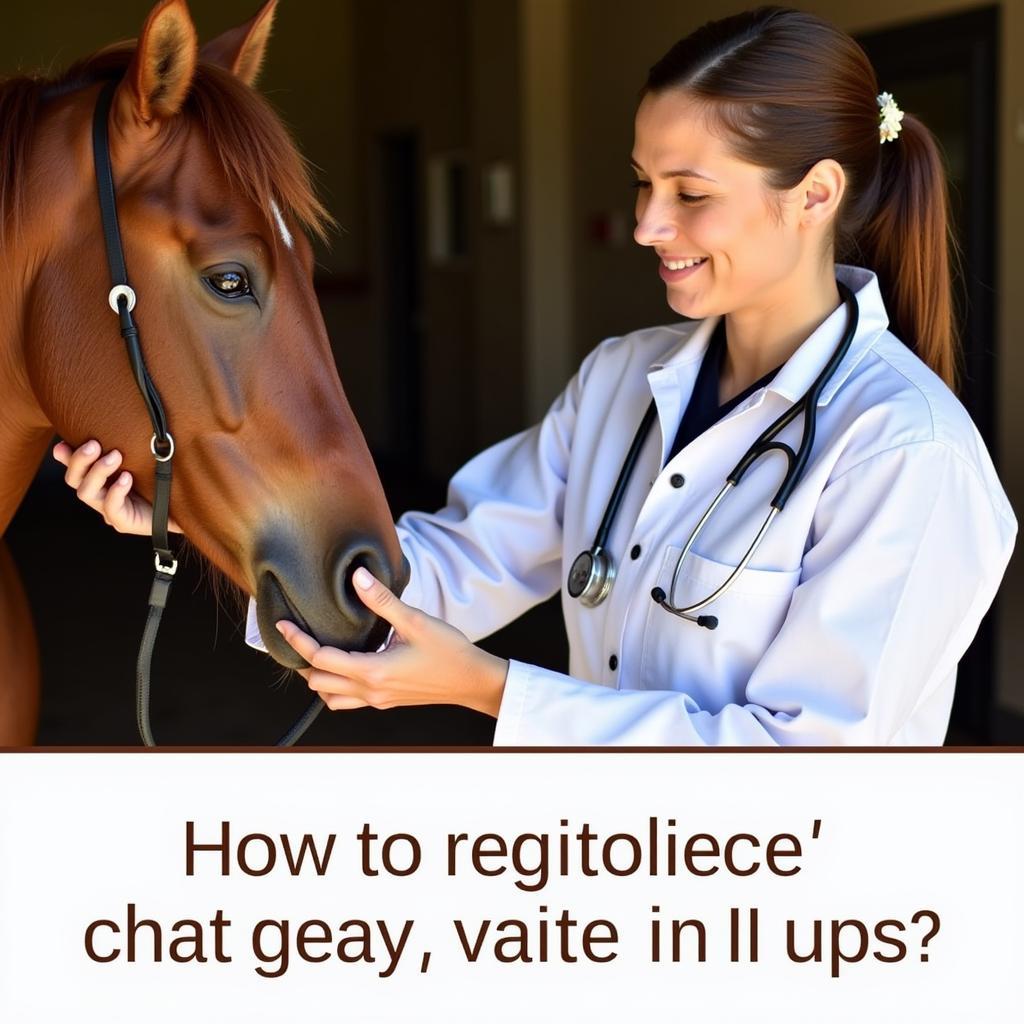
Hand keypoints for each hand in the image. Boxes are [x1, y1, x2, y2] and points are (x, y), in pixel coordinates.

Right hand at [52, 439, 182, 535]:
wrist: (186, 508)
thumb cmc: (165, 481)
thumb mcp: (145, 460)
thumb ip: (129, 447)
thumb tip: (117, 423)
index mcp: (101, 481)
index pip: (75, 468)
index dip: (65, 457)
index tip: (62, 443)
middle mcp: (101, 495)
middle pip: (74, 480)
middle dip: (79, 460)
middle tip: (94, 444)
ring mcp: (109, 511)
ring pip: (86, 493)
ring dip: (97, 472)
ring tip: (115, 456)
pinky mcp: (123, 523)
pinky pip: (111, 509)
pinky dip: (116, 491)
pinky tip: (127, 478)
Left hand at [277, 567, 508, 717]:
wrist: (472, 681)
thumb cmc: (448, 651)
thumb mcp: (416, 621)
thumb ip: (383, 601)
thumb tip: (357, 577)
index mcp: (372, 671)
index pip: (321, 658)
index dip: (297, 640)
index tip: (282, 624)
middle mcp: (370, 690)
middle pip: (317, 681)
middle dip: (302, 659)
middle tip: (297, 633)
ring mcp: (376, 700)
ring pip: (329, 697)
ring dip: (319, 677)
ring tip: (317, 651)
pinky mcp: (385, 702)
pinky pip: (347, 701)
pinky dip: (336, 687)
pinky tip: (345, 665)